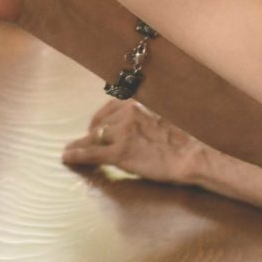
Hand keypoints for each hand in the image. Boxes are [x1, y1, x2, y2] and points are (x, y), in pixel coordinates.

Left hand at [61, 99, 203, 184]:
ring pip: (93, 138)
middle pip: (100, 124)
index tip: (95, 127)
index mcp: (136, 104)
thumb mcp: (161, 117)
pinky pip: (92, 153)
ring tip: (68, 150)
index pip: (109, 109)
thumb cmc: (183, 139)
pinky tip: (68, 157)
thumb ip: (144, 117)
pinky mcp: (120, 153)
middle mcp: (126, 114)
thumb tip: (135, 124)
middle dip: (91, 133)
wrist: (192, 154)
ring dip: (80, 144)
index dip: (100, 120)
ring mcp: (122, 133)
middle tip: (83, 141)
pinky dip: (77, 155)